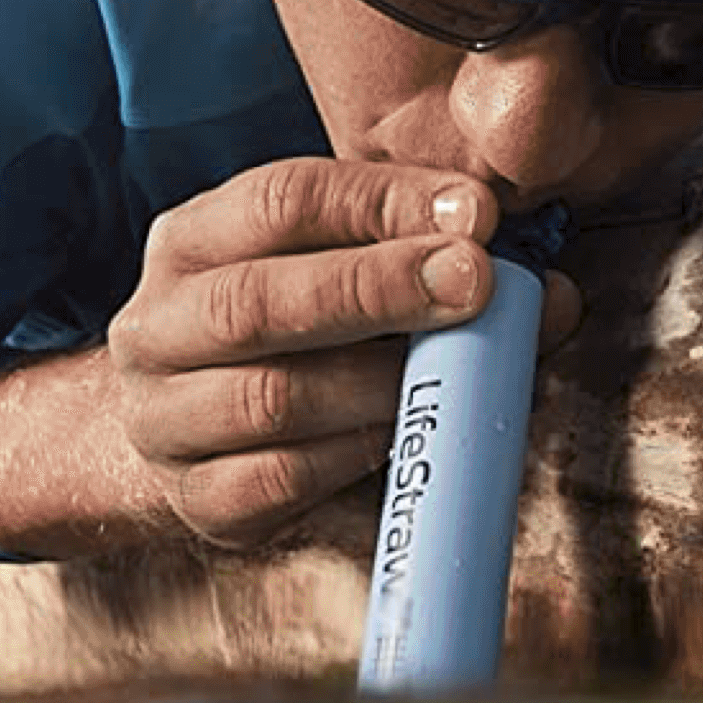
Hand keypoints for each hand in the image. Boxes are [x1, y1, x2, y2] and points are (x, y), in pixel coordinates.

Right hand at [0, 159, 579, 552]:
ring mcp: (164, 420)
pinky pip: (280, 481)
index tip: (478, 215)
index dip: (382, 203)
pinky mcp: (197, 502)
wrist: (199, 435)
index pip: (281, 200)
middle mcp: (157, 327)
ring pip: (271, 399)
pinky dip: (353, 458)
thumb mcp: (338, 269)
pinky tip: (403, 438)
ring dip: (378, 384)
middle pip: (260, 301)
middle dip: (379, 288)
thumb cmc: (296, 336)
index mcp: (191, 242)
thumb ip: (423, 257)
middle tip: (478, 282)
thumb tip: (545, 292)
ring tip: (452, 375)